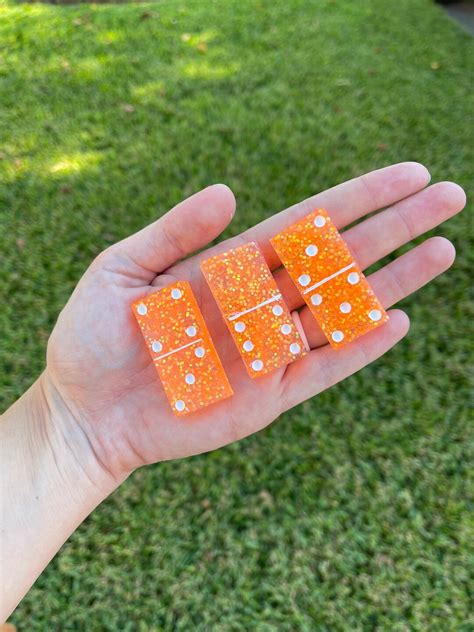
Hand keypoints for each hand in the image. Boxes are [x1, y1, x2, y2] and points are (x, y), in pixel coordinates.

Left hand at [44, 162, 464, 484]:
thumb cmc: (93, 337)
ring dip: (392, 282)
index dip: (358, 198)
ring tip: (443, 251)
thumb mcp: (120, 268)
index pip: (306, 223)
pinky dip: (359, 349)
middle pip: (338, 259)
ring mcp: (269, 350)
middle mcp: (260, 303)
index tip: (406, 175)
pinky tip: (395, 321)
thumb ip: (174, 231)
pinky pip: (324, 369)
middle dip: (395, 227)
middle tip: (450, 197)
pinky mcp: (268, 395)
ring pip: (342, 311)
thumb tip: (228, 191)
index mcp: (229, 265)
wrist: (86, 411)